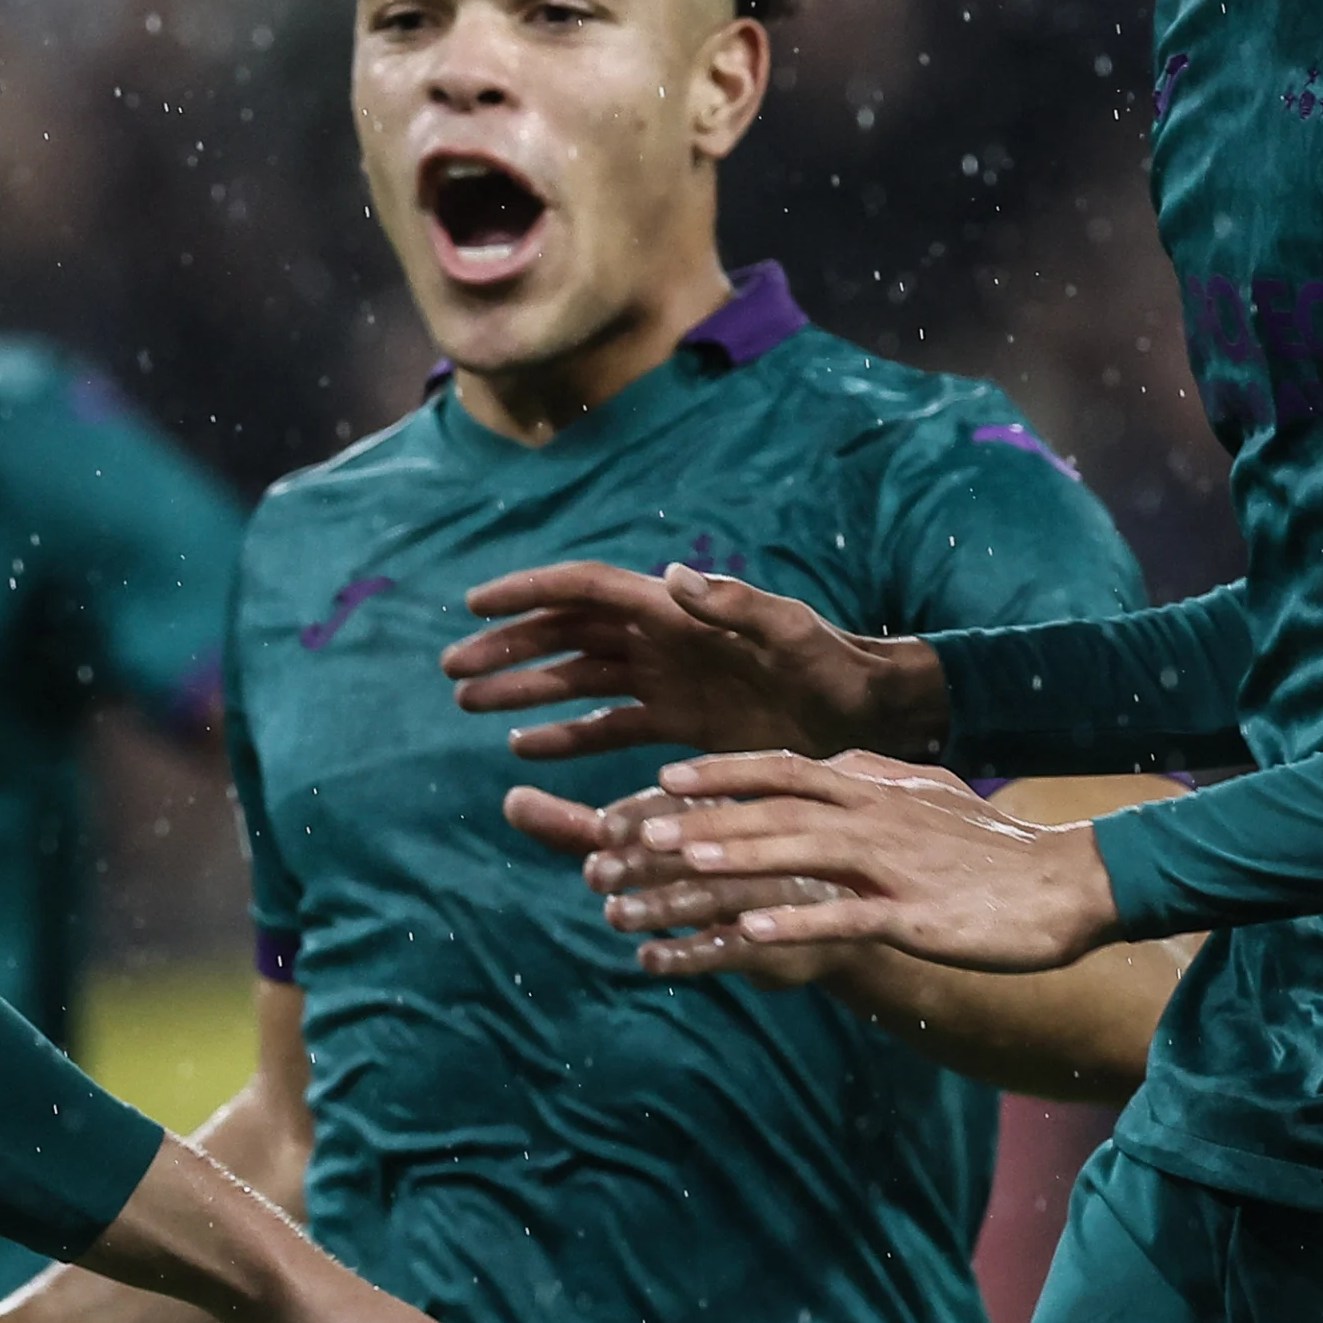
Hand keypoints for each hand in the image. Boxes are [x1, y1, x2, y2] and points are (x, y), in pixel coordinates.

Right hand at [440, 560, 946, 762]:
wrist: (871, 716)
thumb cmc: (838, 667)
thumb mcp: (792, 631)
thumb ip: (735, 603)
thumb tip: (671, 574)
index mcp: (676, 609)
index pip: (585, 590)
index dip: (526, 592)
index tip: (472, 603)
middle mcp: (661, 639)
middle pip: (565, 635)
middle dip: (507, 646)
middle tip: (451, 670)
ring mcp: (666, 681)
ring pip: (575, 680)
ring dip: (523, 690)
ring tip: (469, 706)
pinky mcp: (678, 725)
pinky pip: (607, 726)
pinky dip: (565, 736)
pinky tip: (523, 749)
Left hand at [502, 784, 857, 990]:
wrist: (830, 927)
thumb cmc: (709, 872)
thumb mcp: (643, 847)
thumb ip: (579, 828)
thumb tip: (510, 799)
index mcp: (722, 807)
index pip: (681, 804)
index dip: (640, 815)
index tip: (601, 832)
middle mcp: (751, 844)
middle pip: (696, 845)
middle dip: (645, 859)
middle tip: (596, 873)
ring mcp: (772, 894)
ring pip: (714, 896)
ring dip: (664, 906)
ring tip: (615, 916)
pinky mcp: (782, 945)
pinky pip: (737, 949)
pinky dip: (693, 953)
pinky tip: (650, 960)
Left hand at [511, 750, 1121, 973]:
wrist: (1074, 882)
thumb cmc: (994, 851)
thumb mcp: (926, 801)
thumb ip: (875, 782)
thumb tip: (835, 764)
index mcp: (870, 787)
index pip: (776, 771)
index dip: (713, 777)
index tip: (653, 784)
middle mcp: (869, 814)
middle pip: (760, 815)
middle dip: (686, 829)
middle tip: (618, 843)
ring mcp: (889, 862)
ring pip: (785, 860)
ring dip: (717, 870)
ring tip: (659, 876)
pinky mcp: (914, 912)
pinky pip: (843, 916)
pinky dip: (795, 922)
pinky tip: (746, 935)